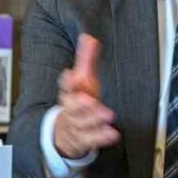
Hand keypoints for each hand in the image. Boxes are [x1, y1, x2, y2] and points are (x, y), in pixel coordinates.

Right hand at [53, 34, 119, 159]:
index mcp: (70, 92)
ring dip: (94, 119)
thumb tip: (89, 38)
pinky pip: (91, 139)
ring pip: (82, 123)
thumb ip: (86, 59)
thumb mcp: (82, 80)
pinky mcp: (83, 138)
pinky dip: (101, 137)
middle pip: (72, 106)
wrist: (65, 130)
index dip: (68, 81)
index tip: (71, 74)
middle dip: (80, 103)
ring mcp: (76, 124)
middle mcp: (71, 108)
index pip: (66, 85)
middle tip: (90, 100)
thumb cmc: (79, 99)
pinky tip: (112, 133)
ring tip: (107, 115)